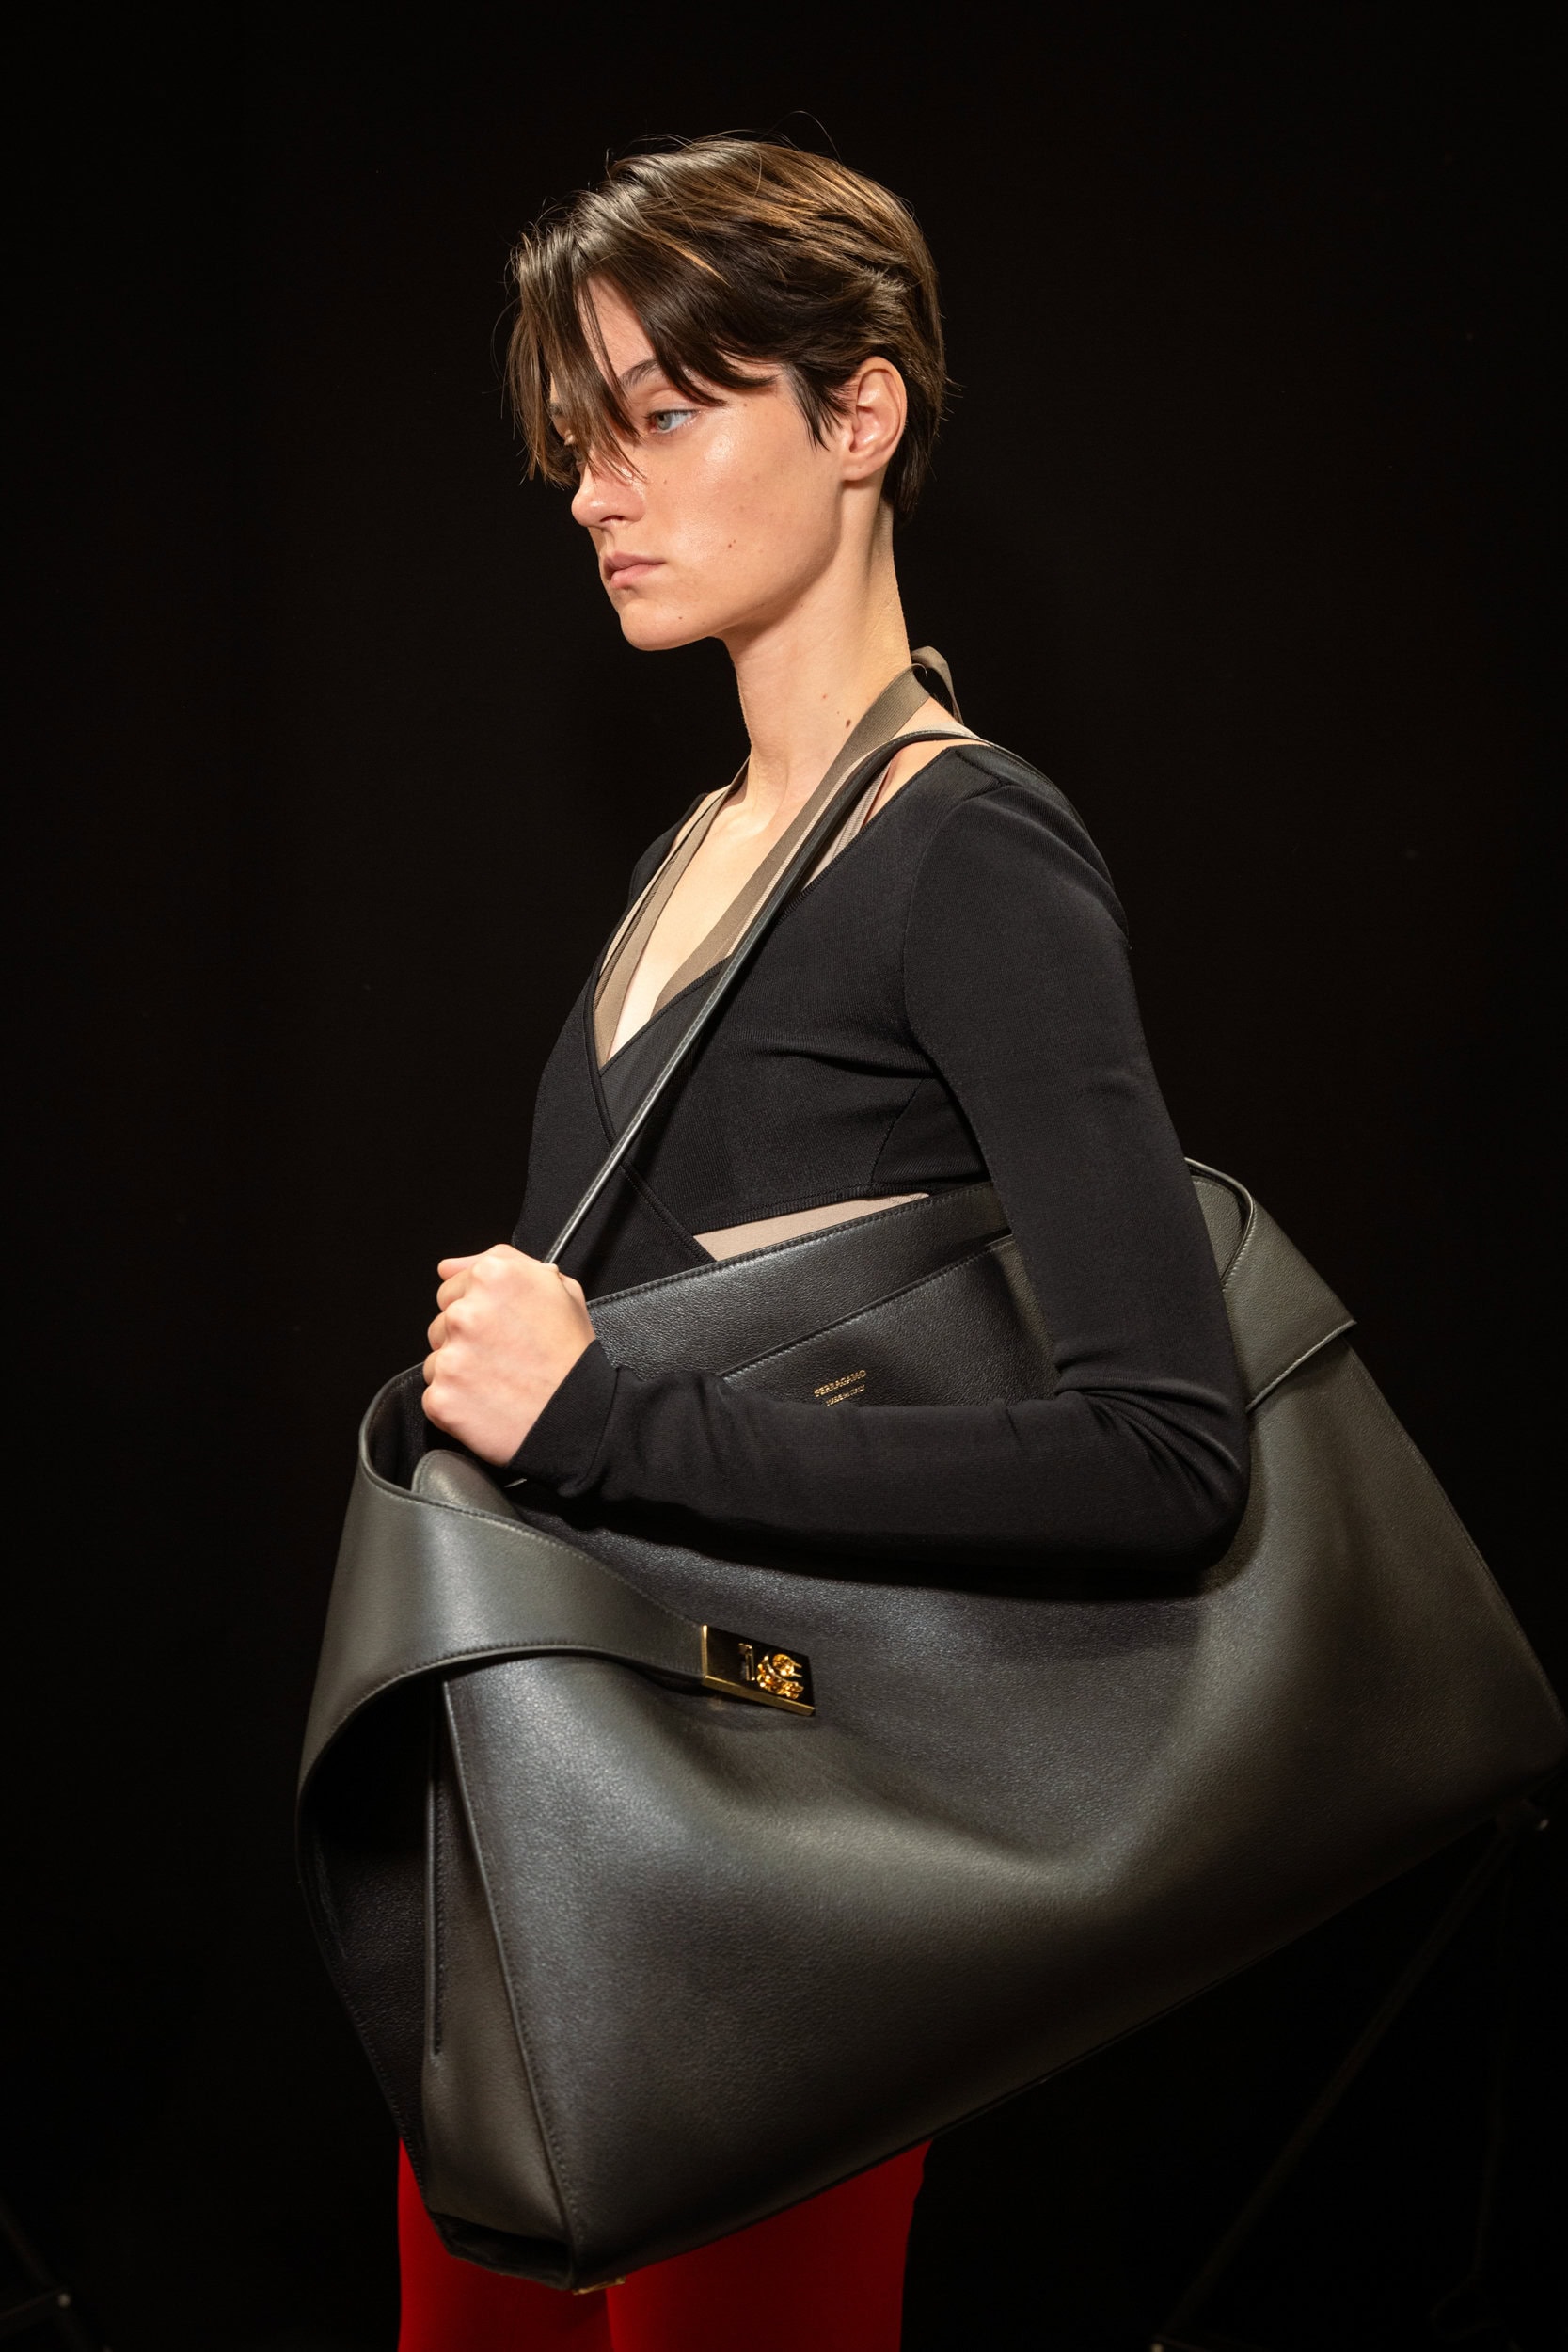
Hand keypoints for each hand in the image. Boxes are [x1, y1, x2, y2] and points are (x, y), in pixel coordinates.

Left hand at [422, 1245, 595, 1462]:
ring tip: (500, 1381)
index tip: (501, 1327)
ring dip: (460, 1370)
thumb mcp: (560, 1290)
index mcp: (494, 1278)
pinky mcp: (441, 1396)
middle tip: (505, 1356)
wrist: (577, 1418)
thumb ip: (503, 1262)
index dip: (479, 1309)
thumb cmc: (571, 1358)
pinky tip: (489, 1402)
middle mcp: (466, 1312)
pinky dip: (457, 1402)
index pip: (453, 1287)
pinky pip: (435, 1395)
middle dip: (466, 1339)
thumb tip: (450, 1267)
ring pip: (437, 1359)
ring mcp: (451, 1356)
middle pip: (442, 1322)